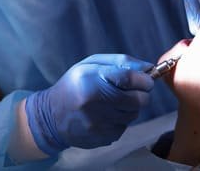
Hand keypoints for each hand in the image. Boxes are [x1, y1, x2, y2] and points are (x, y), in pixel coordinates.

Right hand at [25, 54, 153, 154]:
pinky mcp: (101, 137)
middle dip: (140, 94)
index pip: (129, 78)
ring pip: (133, 114)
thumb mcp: (91, 65)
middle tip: (130, 91)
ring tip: (113, 102)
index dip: (144, 79)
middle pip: (138, 100)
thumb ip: (121, 62)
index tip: (146, 80)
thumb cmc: (74, 86)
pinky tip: (105, 115)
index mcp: (90, 79)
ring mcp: (98, 123)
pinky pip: (124, 127)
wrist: (51, 116)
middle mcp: (94, 102)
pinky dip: (120, 120)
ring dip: (129, 108)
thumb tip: (148, 68)